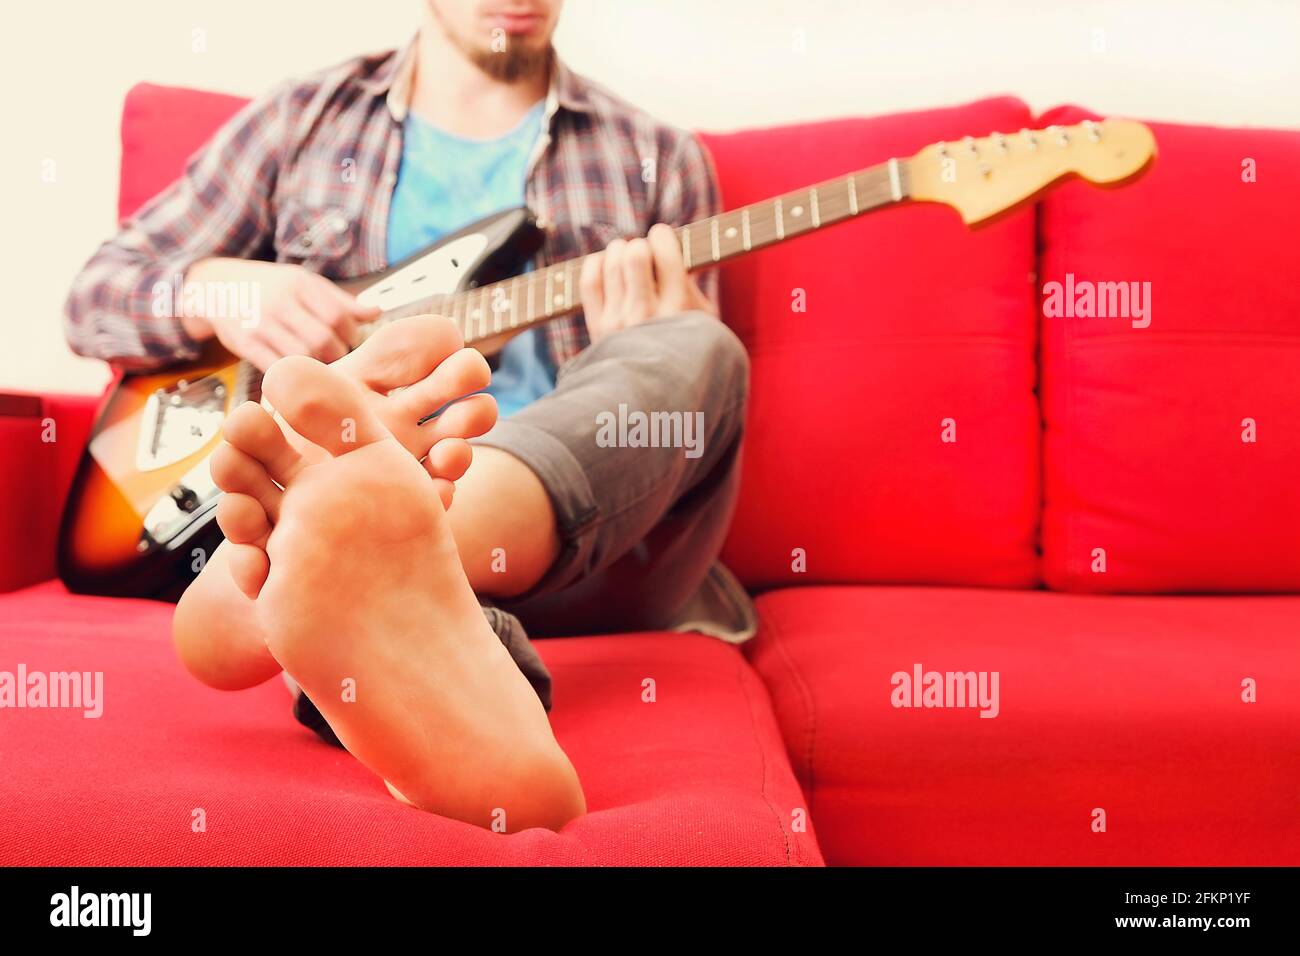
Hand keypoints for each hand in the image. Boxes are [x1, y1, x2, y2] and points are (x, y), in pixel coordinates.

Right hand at [179, 259, 379, 369]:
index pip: (339, 316)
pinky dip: (292, 373)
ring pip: (302, 356)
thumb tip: (376, 312)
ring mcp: (260, 323)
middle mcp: (280, 302)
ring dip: (317, 366)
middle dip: (337, 353)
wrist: (215, 286)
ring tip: (318, 363)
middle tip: (335, 355)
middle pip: (323, 339)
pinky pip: (276, 366)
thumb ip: (339, 300)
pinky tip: (297, 370)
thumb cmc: (268, 286)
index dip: (351, 334)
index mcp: (299, 284)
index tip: (349, 339)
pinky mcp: (245, 343)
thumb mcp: (304, 282)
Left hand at [579, 223, 716, 341]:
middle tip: (643, 254)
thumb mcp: (704, 322)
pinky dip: (596, 263)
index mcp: (678, 310)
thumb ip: (691, 287)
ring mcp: (619, 322)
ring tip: (625, 259)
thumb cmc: (688, 352)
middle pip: (635, 254)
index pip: (665, 254)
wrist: (658, 395)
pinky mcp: (598, 328)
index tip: (662, 237)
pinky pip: (589, 280)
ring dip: (619, 252)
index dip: (662, 236)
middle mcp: (646, 315)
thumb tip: (669, 254)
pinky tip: (606, 266)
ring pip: (611, 262)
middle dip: (639, 245)